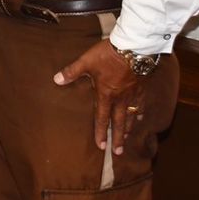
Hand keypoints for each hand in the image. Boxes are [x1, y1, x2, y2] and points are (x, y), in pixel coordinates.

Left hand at [53, 40, 143, 154]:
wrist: (134, 47)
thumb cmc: (108, 54)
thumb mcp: (86, 61)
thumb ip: (72, 72)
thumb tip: (57, 80)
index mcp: (106, 94)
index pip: (101, 118)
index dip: (100, 132)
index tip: (101, 147)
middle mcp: (120, 98)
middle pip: (119, 123)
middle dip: (118, 139)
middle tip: (117, 152)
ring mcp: (133, 94)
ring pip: (131, 116)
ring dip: (128, 129)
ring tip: (126, 138)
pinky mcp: (142, 88)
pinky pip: (142, 105)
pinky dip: (140, 113)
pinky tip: (141, 118)